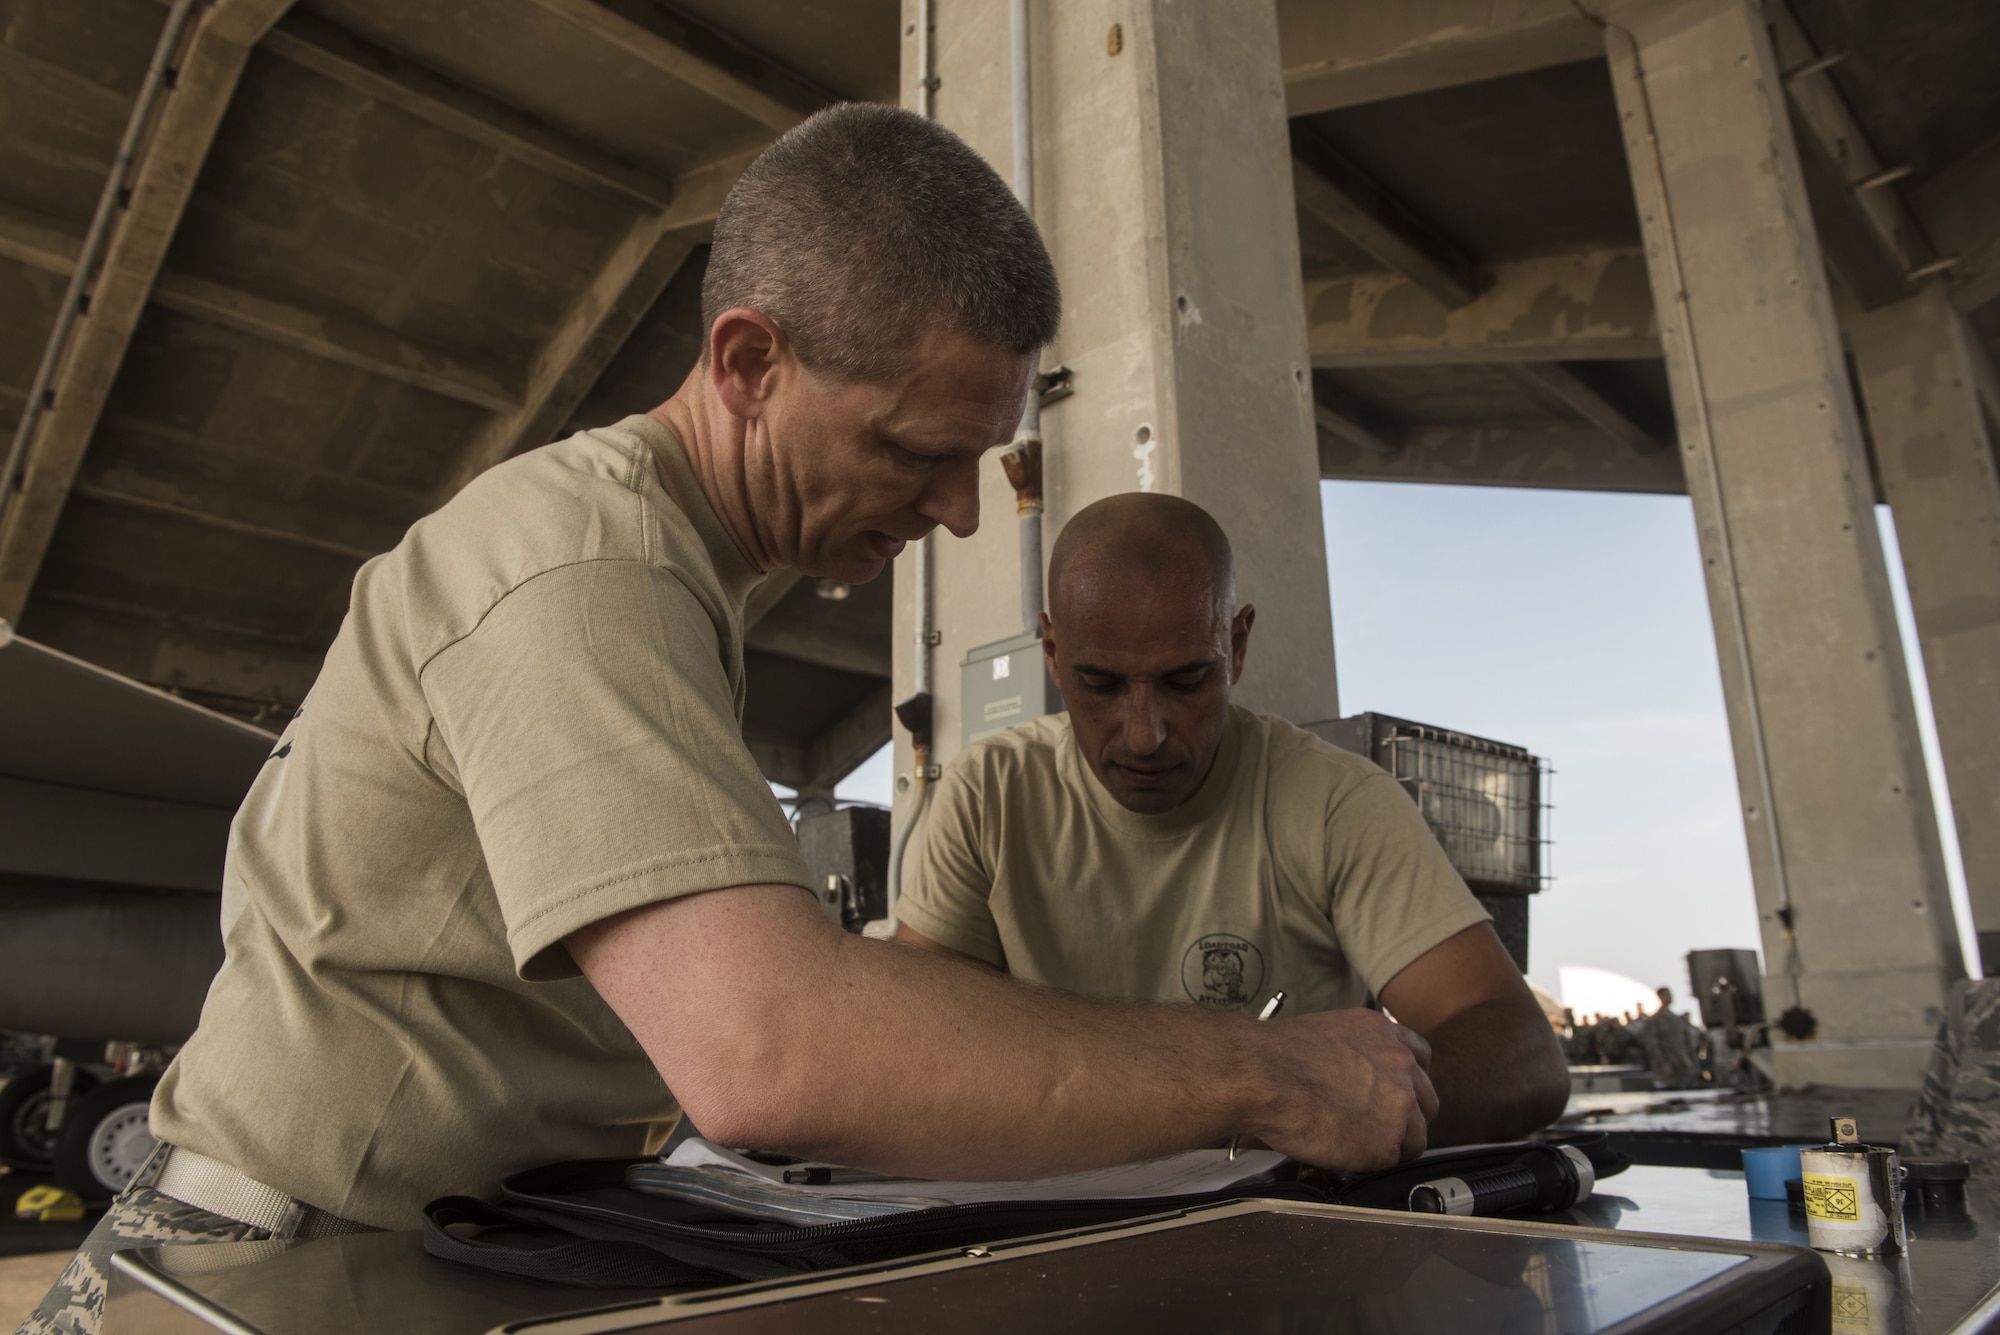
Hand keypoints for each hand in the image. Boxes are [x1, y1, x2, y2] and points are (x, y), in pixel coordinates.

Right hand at [1244, 1008, 1437, 1171]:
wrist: (1262, 1075)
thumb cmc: (1275, 1056)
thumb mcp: (1329, 1033)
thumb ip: (1356, 1053)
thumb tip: (1353, 1077)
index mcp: (1385, 1033)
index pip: (1421, 1058)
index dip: (1407, 1081)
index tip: (1393, 1094)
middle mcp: (1401, 1064)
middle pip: (1427, 1101)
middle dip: (1405, 1116)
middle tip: (1372, 1125)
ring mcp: (1400, 1104)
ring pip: (1415, 1137)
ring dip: (1389, 1142)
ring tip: (1352, 1142)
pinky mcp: (1388, 1142)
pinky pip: (1390, 1160)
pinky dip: (1368, 1160)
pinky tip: (1341, 1150)